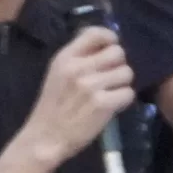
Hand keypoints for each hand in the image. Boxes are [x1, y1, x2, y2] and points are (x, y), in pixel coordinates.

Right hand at [19, 27, 134, 164]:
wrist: (45, 138)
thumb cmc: (52, 107)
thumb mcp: (57, 75)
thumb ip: (78, 59)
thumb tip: (107, 45)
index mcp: (65, 57)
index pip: (96, 33)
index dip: (110, 39)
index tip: (110, 49)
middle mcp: (78, 68)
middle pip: (118, 52)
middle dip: (118, 65)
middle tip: (110, 79)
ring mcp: (91, 86)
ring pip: (127, 73)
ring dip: (122, 84)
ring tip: (109, 94)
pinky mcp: (102, 104)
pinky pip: (128, 93)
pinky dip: (123, 101)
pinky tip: (111, 107)